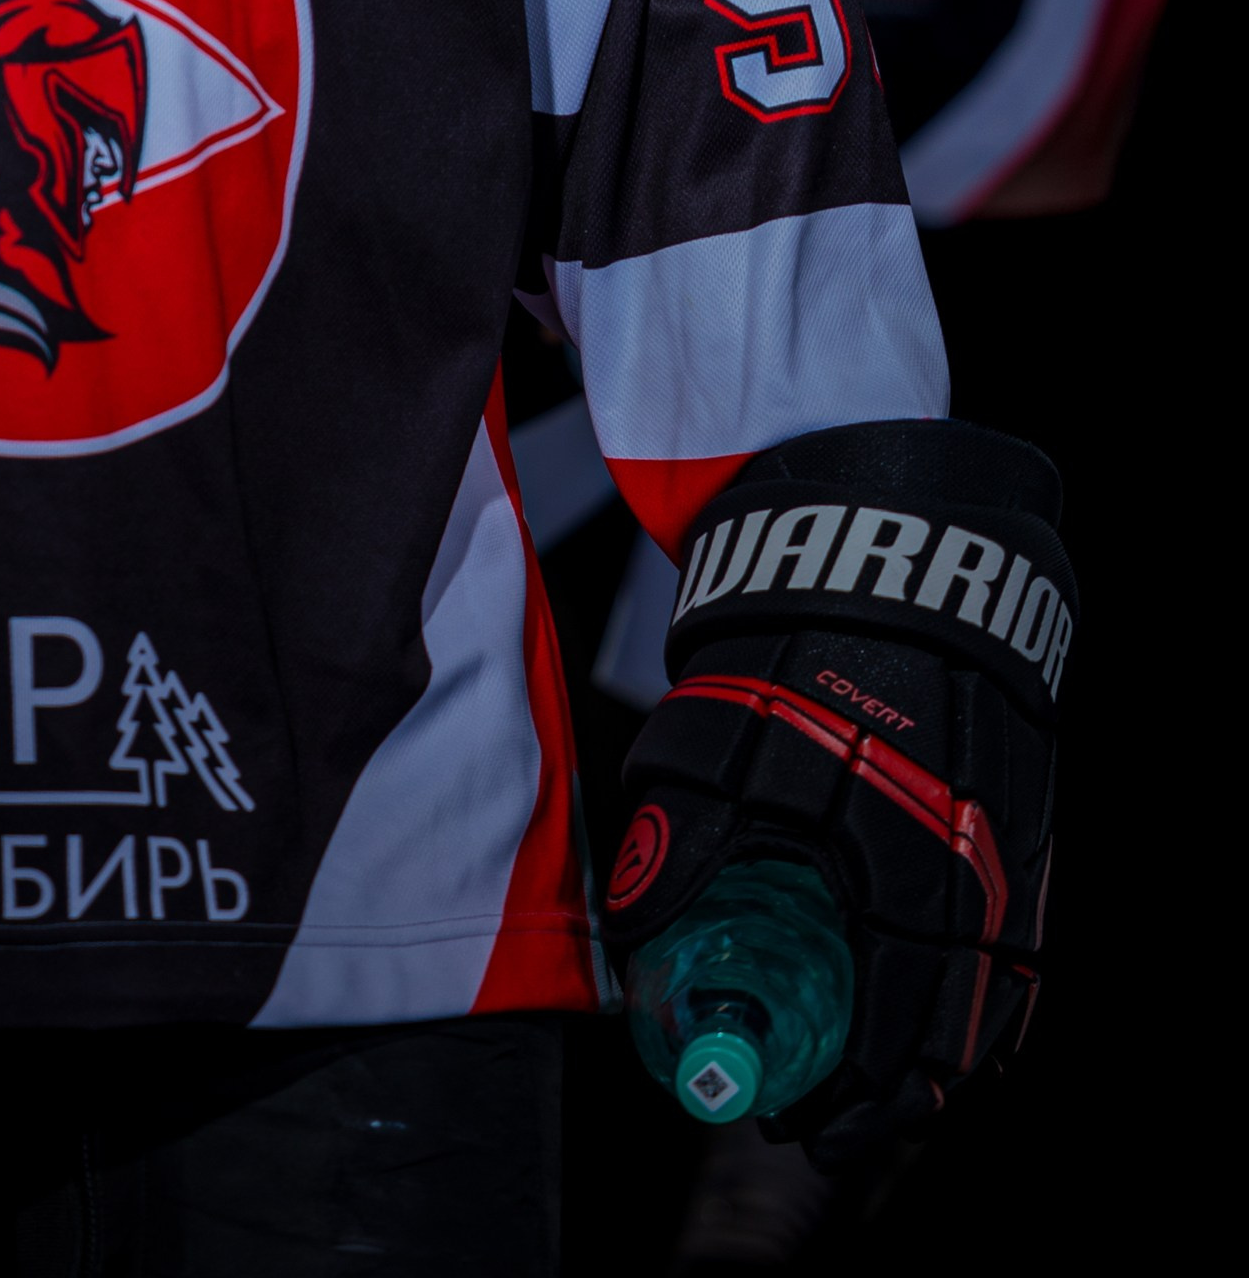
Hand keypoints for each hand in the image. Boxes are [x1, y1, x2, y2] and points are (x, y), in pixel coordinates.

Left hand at [600, 422, 1066, 1164]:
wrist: (895, 544)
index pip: (889, 1014)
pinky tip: (949, 1031)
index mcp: (898, 849)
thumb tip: (645, 944)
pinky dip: (989, 1001)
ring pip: (996, 990)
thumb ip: (686, 842)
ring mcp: (1014, 840)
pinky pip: (1022, 940)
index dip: (852, 1089)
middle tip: (832, 1131)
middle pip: (950, 1021)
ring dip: (941, 1057)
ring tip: (885, 1104)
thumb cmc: (793, 640)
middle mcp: (972, 860)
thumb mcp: (719, 736)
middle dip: (892, 1094)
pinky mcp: (1032, 817)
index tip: (805, 1128)